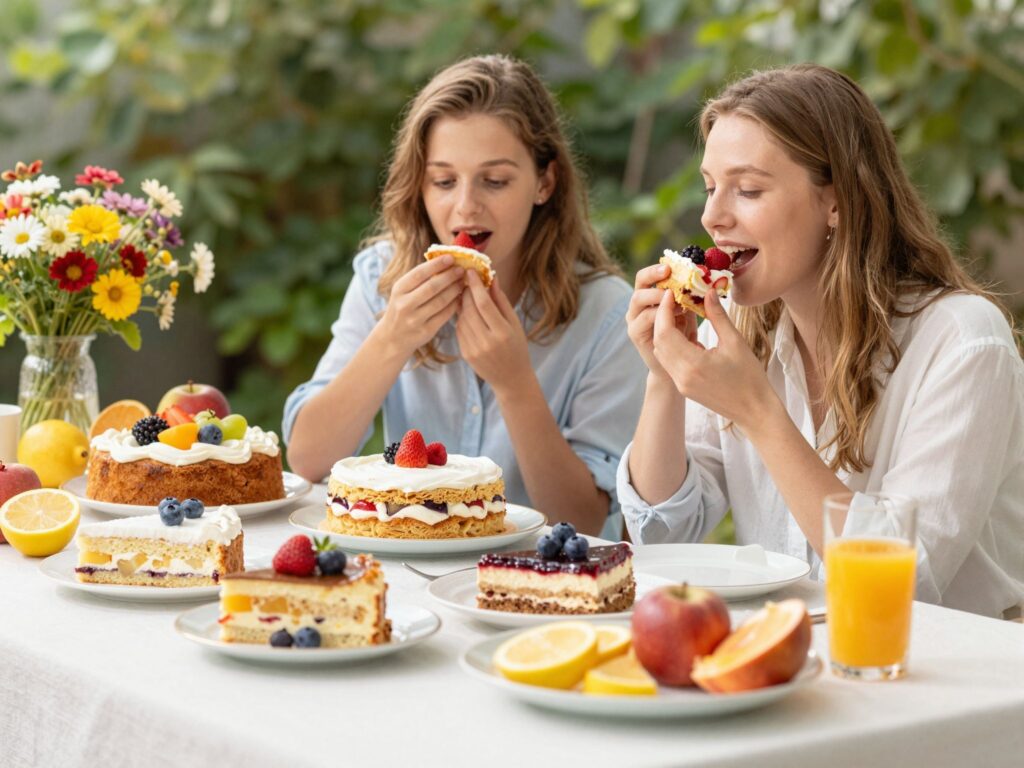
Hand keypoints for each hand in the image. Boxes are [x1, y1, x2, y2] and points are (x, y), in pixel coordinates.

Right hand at [377, 256, 464, 356]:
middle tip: (461, 270)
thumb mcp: (403, 291)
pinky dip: (455, 304)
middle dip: (449, 276)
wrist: (393, 337)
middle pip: (432, 287)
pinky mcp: (426, 331)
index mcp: (399, 289)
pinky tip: (460, 297)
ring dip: (455, 290)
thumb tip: (444, 260)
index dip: (437, 264)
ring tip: (463, 282)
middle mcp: (404, 304)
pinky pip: (445, 315)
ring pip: (441, 301)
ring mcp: (415, 319)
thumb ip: (419, 278)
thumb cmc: (403, 307)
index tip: (451, 258)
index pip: (419, 273)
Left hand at [456, 271, 531, 393]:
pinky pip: (459, 330)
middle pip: (469, 310)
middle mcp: (486, 341)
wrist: (511, 378)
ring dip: (462, 304)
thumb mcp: (515, 324)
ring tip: (466, 294)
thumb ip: (502, 301)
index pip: (484, 304)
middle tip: (465, 280)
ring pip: (462, 319)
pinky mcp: (465, 354)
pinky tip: (466, 312)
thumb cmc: (517, 348)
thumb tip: (492, 278)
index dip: (475, 285)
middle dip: (466, 292)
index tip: (470, 271)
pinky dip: (461, 318)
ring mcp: (474, 349)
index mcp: (502, 332)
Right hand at [626, 263, 696, 377]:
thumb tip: (711, 281)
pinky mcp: (636, 333)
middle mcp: (641, 304)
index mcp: (653, 295)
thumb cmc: (685, 337)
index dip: (661, 266)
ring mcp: (635, 318)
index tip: (676, 263)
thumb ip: (695, 297)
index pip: (652, 274)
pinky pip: (643, 319)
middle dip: (654, 274)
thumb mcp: (692, 312)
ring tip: (674, 295)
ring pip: (638, 298)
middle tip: (669, 272)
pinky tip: (675, 313)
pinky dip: (658, 314)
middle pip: (640, 281)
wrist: (676, 368)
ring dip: (656, 294)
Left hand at [652, 288, 774, 426]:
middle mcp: (681, 376)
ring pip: (661, 352)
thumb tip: (708, 291)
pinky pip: (669, 362)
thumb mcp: (735, 342)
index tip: (671, 293)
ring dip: (665, 332)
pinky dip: (671, 345)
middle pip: (659, 341)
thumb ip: (717, 316)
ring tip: (678, 314)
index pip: (665, 332)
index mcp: (692, 364)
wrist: (754, 411)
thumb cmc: (750, 377)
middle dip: (662, 318)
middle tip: (673, 300)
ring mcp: (680, 383)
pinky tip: (685, 335)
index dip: (665, 310)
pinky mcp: (683, 387)